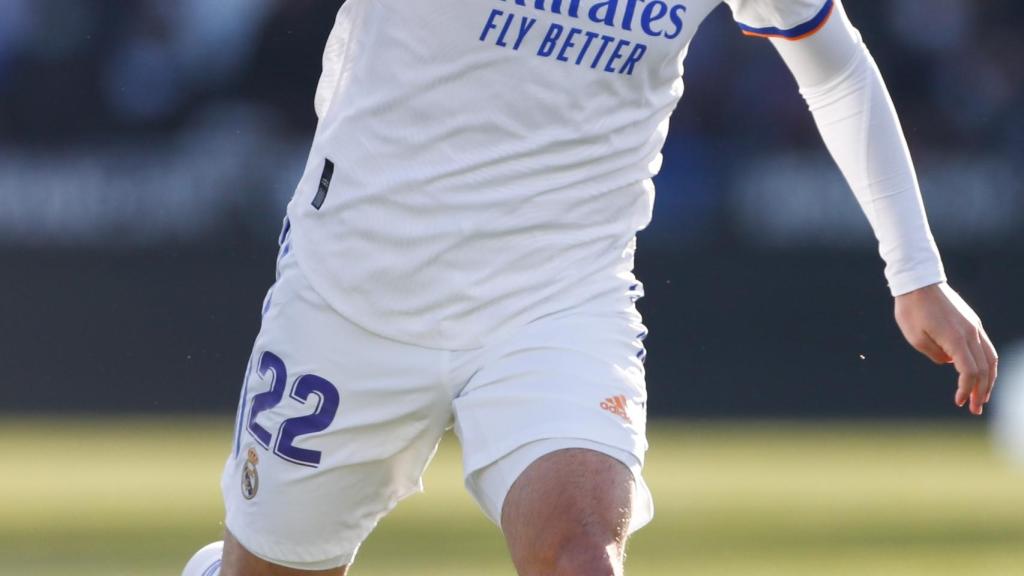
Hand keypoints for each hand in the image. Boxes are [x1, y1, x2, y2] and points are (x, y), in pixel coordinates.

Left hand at [894, 283, 997, 414]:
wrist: (918, 282)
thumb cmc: (911, 310)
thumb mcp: (916, 338)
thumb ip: (935, 354)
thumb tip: (950, 362)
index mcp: (956, 338)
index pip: (969, 371)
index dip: (966, 389)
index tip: (957, 402)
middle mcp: (971, 333)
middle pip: (984, 368)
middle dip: (980, 391)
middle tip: (974, 410)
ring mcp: (974, 326)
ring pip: (990, 358)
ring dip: (988, 380)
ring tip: (982, 396)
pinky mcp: (972, 322)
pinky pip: (985, 347)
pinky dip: (986, 364)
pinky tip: (980, 374)